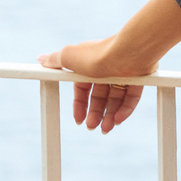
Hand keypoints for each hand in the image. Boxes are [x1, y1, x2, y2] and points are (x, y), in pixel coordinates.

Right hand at [37, 0, 180, 133]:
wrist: (128, 51)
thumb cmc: (96, 54)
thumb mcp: (69, 57)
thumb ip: (55, 60)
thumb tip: (41, 59)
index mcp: (89, 65)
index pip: (83, 88)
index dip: (79, 104)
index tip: (78, 120)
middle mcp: (106, 69)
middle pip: (100, 96)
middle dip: (95, 113)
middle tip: (92, 127)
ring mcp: (124, 74)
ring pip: (116, 99)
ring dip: (110, 115)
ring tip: (105, 129)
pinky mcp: (139, 79)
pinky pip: (131, 97)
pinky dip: (125, 109)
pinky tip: (118, 120)